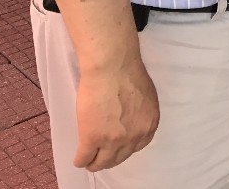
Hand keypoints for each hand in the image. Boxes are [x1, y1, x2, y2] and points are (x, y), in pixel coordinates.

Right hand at [74, 56, 159, 171]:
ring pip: (102, 162)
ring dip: (94, 162)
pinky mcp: (93, 138)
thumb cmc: (127, 72)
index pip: (137, 147)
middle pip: (120, 157)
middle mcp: (135, 135)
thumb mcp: (144, 97)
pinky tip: (78, 158)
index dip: (124, 148)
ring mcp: (114, 139)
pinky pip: (84, 158)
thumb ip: (139, 113)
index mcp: (149, 124)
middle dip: (109, 158)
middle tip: (100, 157)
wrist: (112, 66)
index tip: (116, 147)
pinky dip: (80, 160)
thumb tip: (130, 120)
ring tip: (89, 160)